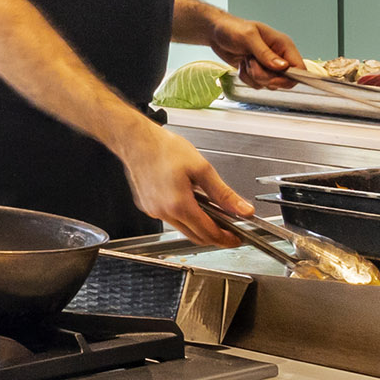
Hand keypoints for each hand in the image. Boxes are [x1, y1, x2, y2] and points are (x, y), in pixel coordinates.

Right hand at [123, 118, 249, 247]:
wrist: (136, 141)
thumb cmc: (163, 149)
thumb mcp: (202, 169)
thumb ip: (224, 194)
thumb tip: (243, 210)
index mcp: (178, 205)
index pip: (208, 233)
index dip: (226, 239)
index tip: (236, 238)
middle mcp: (163, 212)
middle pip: (196, 236)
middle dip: (215, 237)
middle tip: (230, 231)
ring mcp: (153, 211)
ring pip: (183, 229)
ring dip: (200, 226)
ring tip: (212, 212)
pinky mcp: (147, 206)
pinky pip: (170, 219)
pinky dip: (184, 217)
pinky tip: (191, 202)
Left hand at [198, 9, 304, 88]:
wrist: (216, 33)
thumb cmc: (233, 29)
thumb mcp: (248, 37)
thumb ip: (265, 53)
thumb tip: (282, 67)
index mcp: (283, 45)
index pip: (299, 68)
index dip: (290, 78)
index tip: (272, 78)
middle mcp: (279, 57)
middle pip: (284, 80)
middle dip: (265, 77)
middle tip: (252, 64)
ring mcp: (268, 66)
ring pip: (269, 84)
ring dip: (253, 76)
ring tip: (246, 60)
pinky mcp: (258, 72)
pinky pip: (257, 85)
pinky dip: (246, 78)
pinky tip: (242, 65)